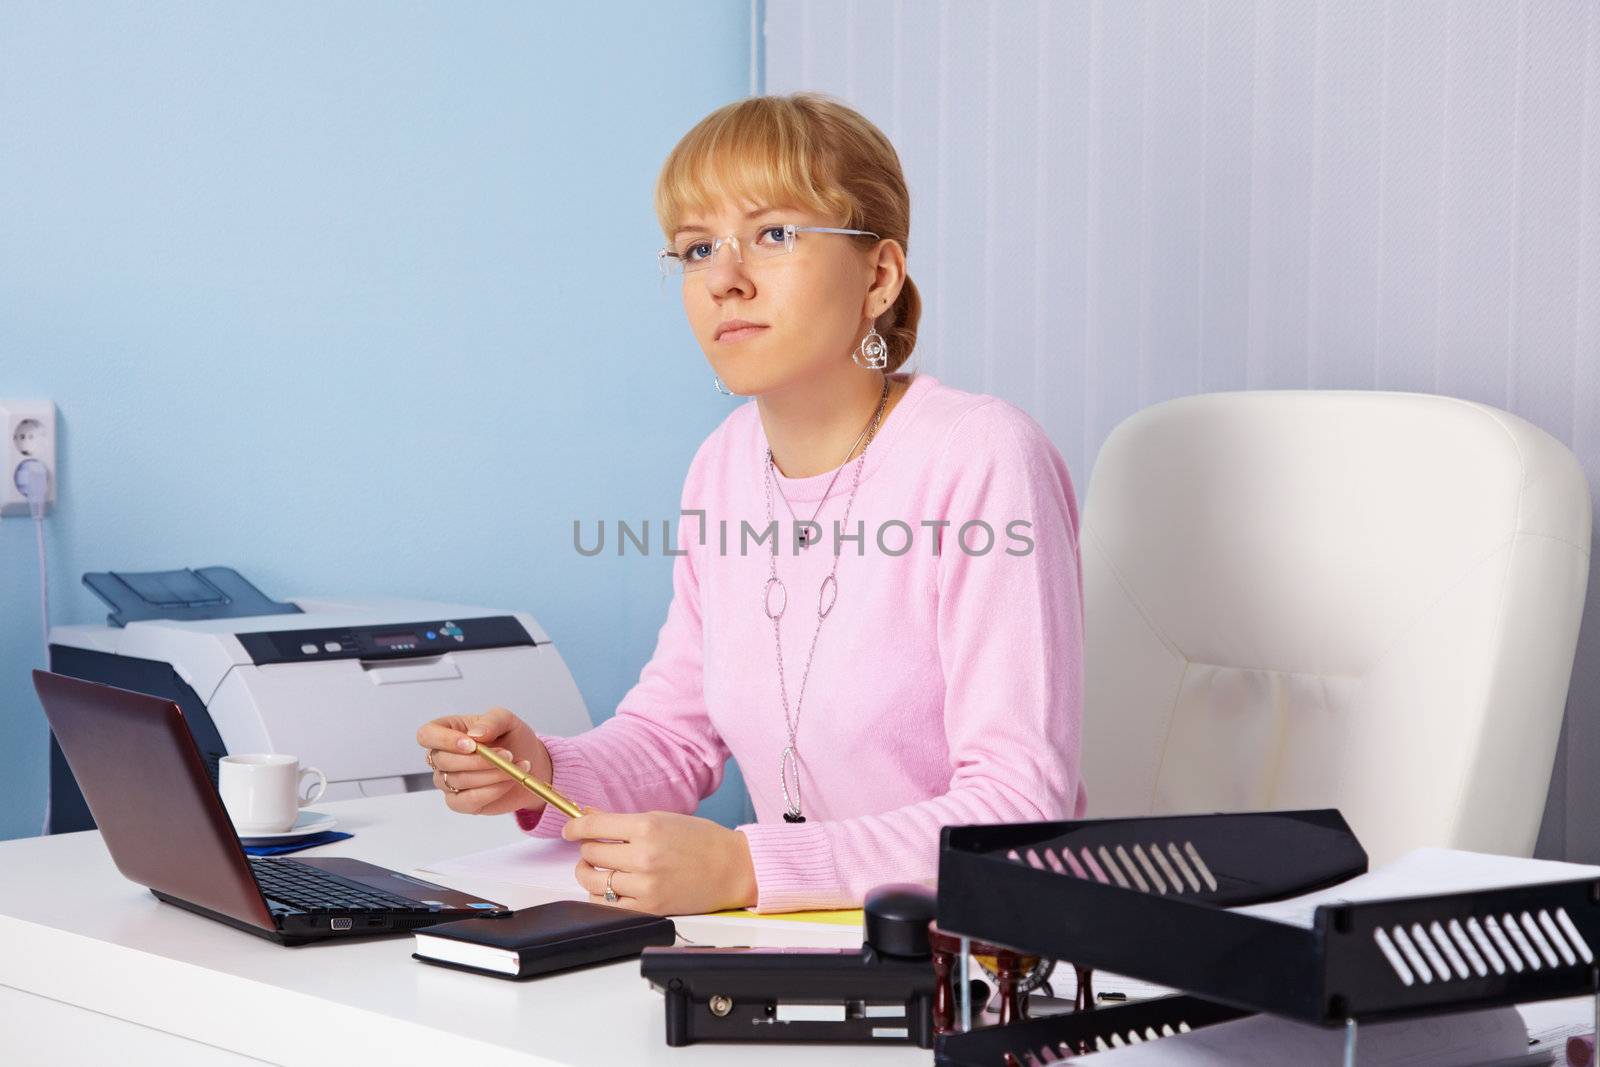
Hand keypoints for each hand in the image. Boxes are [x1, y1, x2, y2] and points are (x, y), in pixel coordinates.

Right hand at [415, 706, 552, 816]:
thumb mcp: (508, 721)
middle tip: (508, 755)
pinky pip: (466, 801)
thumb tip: (475, 735)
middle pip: (442, 761)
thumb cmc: (513, 738)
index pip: (426, 735)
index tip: (472, 745)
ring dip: (490, 774)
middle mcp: (441, 756)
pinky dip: (490, 792)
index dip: (444, 740)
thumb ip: (492, 721)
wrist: (530, 763)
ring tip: (514, 766)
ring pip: (457, 781)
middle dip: (478, 760)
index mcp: (447, 730)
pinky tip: (508, 782)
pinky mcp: (460, 802)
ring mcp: (448, 781)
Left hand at [562, 809, 757, 915]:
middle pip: (591, 852)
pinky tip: (609, 888)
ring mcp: (645, 884)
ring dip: (589, 872)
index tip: (570, 828)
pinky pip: (608, 905)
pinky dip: (601, 896)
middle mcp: (644, 855)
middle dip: (588, 848)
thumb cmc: (703, 841)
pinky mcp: (649, 907)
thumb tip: (589, 814)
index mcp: (648, 827)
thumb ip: (623, 820)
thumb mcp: (663, 819)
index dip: (575, 826)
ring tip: (595, 868)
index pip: (594, 826)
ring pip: (595, 880)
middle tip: (595, 847)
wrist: (733, 869)